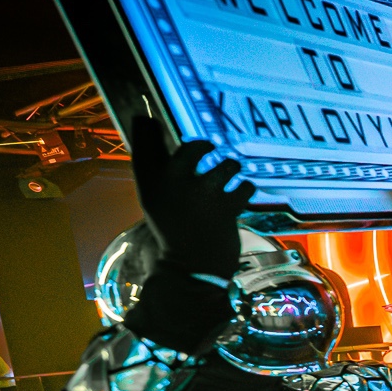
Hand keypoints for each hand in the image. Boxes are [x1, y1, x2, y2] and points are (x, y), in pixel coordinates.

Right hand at [128, 114, 254, 278]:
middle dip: (207, 146)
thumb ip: (156, 170)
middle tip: (212, 151)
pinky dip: (246, 190)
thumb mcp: (156, 201)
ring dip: (232, 168)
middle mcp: (173, 185)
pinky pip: (246, 186)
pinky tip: (239, 196)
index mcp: (150, 185)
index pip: (144, 145)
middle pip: (194, 147)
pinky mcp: (227, 208)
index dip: (148, 128)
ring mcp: (201, 195)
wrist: (190, 268)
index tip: (154, 122)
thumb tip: (149, 127)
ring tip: (230, 176)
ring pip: (228, 164)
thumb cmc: (174, 231)